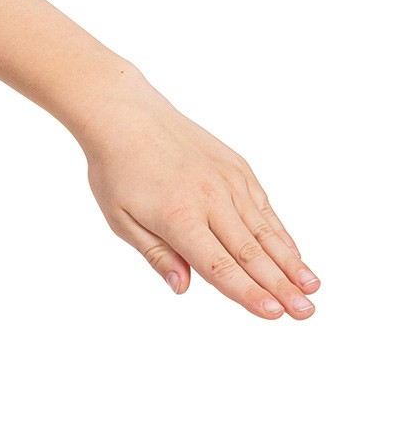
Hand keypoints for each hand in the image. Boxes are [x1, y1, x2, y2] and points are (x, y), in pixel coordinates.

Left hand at [81, 89, 319, 319]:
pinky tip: (295, 255)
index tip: (273, 314)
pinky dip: (282, 233)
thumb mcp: (121, 219)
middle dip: (280, 286)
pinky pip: (264, 207)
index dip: (246, 292)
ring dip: (292, 263)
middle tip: (307, 313)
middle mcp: (210, 199)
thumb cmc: (117, 170)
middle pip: (251, 252)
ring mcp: (228, 181)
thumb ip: (157, 255)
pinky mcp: (238, 168)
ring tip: (313, 289)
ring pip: (265, 230)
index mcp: (178, 216)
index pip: (218, 265)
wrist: (127, 116)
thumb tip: (183, 288)